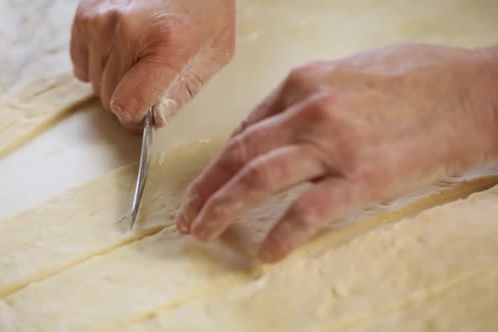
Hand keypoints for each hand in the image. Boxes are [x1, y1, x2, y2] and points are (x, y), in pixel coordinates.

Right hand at [70, 0, 234, 129]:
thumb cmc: (207, 8)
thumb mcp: (214, 54)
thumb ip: (183, 92)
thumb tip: (154, 120)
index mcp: (166, 45)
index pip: (128, 105)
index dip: (136, 120)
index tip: (146, 118)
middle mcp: (126, 31)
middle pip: (109, 97)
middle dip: (128, 100)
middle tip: (148, 85)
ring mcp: (101, 20)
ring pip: (95, 82)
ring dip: (114, 82)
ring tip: (139, 61)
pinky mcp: (85, 14)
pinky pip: (81, 63)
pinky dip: (98, 66)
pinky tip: (120, 52)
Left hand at [175, 44, 497, 262]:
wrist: (472, 92)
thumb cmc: (416, 77)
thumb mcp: (346, 71)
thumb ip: (304, 98)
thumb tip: (270, 129)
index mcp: (303, 81)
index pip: (245, 128)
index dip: (218, 161)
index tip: (207, 183)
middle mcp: (309, 110)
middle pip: (238, 154)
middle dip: (205, 188)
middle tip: (188, 214)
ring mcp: (333, 144)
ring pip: (257, 179)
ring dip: (221, 208)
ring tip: (203, 232)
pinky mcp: (362, 178)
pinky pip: (307, 211)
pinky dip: (280, 235)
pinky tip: (266, 253)